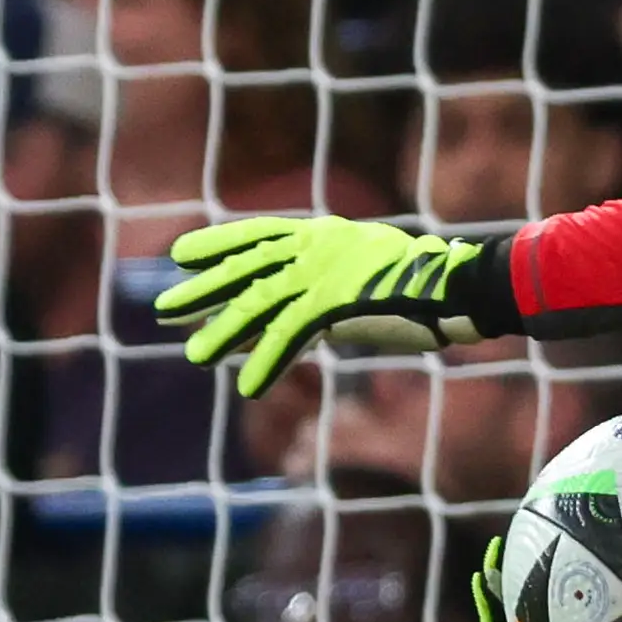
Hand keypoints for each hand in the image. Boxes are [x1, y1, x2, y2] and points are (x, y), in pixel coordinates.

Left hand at [157, 218, 484, 399]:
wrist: (459, 286)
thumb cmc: (424, 283)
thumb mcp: (365, 274)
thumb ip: (327, 287)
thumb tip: (295, 314)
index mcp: (323, 234)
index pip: (258, 235)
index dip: (217, 246)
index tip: (180, 256)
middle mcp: (316, 247)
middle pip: (246, 269)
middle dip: (203, 291)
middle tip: (162, 310)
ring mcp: (325, 273)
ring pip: (259, 303)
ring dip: (224, 332)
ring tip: (194, 355)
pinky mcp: (336, 302)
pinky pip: (291, 335)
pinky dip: (269, 362)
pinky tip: (250, 387)